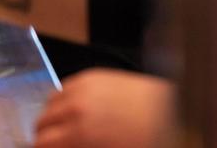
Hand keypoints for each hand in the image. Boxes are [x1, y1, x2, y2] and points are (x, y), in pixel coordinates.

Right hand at [34, 70, 175, 147]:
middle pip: (41, 121)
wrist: (175, 114)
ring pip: (50, 102)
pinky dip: (65, 100)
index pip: (41, 142)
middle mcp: (76, 107)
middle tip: (56, 144)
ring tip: (65, 128)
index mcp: (80, 134)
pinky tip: (77, 110)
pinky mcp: (93, 75)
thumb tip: (62, 147)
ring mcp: (84, 87)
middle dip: (45, 136)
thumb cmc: (147, 141)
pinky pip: (66, 87)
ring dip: (53, 116)